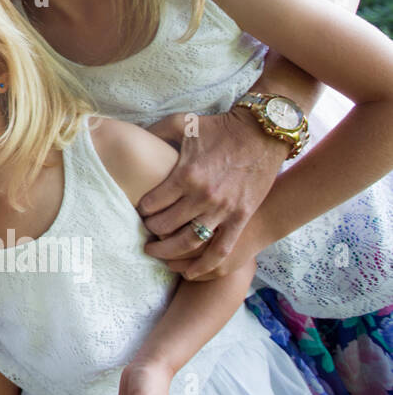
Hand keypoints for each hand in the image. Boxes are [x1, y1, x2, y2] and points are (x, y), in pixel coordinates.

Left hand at [139, 109, 287, 277]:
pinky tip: (189, 272)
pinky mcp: (241, 218)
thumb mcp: (183, 122)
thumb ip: (155, 132)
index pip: (151, 204)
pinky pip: (220, 250)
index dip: (141, 211)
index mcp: (185, 175)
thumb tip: (131, 136)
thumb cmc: (220, 128)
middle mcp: (203, 196)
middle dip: (151, 233)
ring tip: (157, 253)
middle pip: (166, 226)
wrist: (263, 133)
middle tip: (144, 235)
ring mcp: (224, 210)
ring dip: (169, 253)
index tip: (139, 212)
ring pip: (189, 243)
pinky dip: (203, 265)